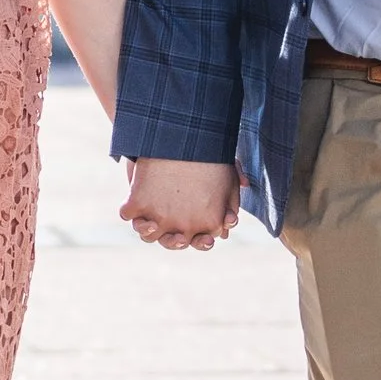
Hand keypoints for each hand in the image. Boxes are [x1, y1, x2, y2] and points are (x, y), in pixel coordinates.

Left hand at [120, 159, 239, 251]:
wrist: (162, 135)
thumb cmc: (194, 153)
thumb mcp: (217, 161)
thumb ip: (233, 171)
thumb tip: (245, 184)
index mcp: (191, 219)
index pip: (200, 240)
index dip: (205, 241)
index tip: (211, 237)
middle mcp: (170, 221)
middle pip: (176, 243)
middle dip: (182, 244)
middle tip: (190, 239)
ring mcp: (151, 214)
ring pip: (154, 238)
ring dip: (162, 239)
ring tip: (168, 231)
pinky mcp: (135, 204)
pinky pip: (137, 222)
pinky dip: (142, 225)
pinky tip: (149, 222)